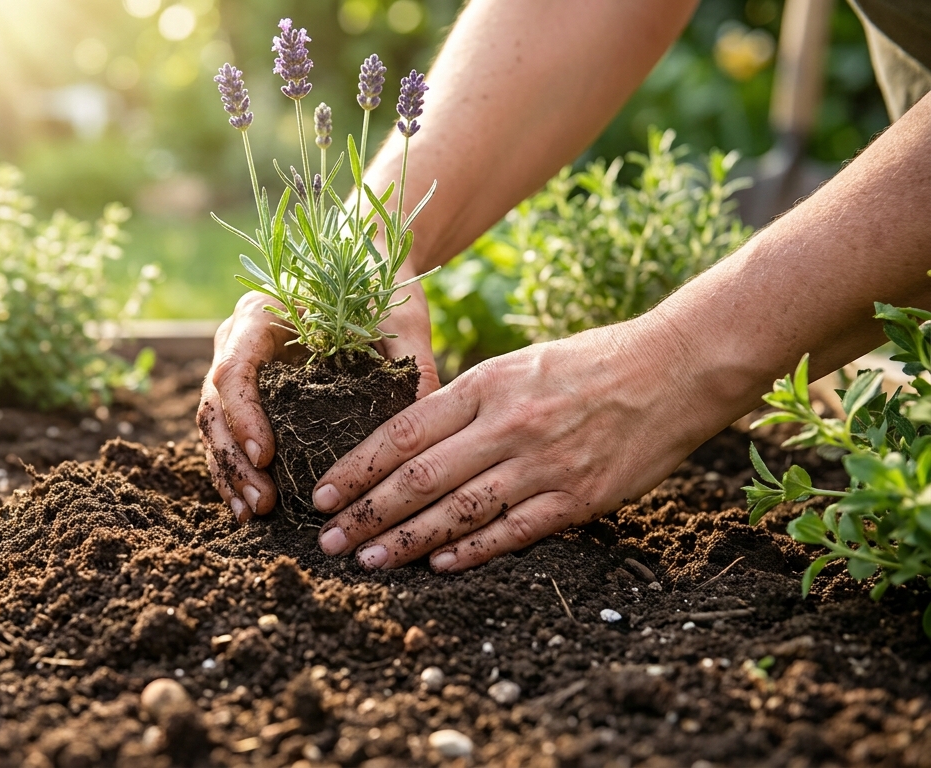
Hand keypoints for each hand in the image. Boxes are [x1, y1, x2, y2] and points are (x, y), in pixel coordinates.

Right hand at [198, 279, 439, 521]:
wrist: (365, 264)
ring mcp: (240, 369)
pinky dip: (238, 470)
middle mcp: (238, 341)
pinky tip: (253, 505)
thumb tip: (428, 410)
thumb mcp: (396, 315)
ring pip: (214, 426)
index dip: (243, 414)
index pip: (234, 368)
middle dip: (233, 458)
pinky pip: (231, 434)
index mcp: (261, 314)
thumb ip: (409, 356)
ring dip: (230, 473)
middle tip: (263, 502)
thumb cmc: (377, 284)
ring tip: (254, 513)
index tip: (266, 455)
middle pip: (214, 405)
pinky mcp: (251, 395)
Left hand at [311, 318, 726, 570]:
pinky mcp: (580, 496)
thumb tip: (410, 442)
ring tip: (368, 561)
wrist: (678, 367)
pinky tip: (438, 566)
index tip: (323, 495)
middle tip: (328, 541)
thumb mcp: (518, 365)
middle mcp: (507, 424)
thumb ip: (467, 403)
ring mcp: (544, 463)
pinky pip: (514, 530)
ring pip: (458, 511)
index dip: (356, 469)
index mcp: (486, 385)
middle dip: (366, 513)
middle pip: (419, 478)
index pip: (402, 433)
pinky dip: (472, 551)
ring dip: (407, 541)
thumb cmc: (591, 362)